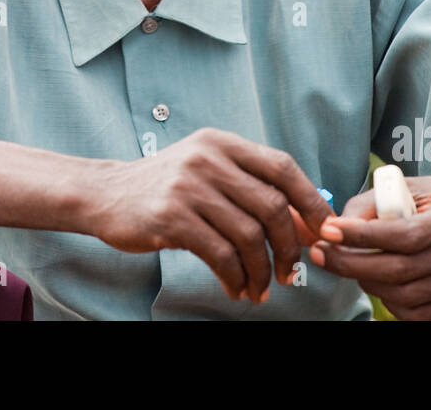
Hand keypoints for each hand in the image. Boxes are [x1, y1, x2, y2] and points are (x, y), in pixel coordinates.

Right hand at [88, 128, 332, 302]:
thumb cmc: (167, 188)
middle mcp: (207, 158)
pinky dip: (235, 277)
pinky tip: (235, 287)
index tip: (324, 231)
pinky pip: (220, 254)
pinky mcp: (171, 216)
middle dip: (289, 246)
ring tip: (260, 288)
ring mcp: (188, 185)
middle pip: (271, 206)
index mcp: (223, 143)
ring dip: (261, 269)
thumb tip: (307, 224)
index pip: (282, 167)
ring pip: (248, 235)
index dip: (309, 200)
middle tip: (290, 272)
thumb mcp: (208, 173)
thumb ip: (251, 189)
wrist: (106, 195)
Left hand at [307, 174, 430, 319]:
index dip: (361, 236)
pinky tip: (378, 281)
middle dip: (350, 263)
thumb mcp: (416, 186)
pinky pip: (417, 314)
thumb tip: (336, 225)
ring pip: (404, 296)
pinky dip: (389, 301)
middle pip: (399, 270)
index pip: (403, 234)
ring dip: (366, 282)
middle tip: (321, 252)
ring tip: (348, 264)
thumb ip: (375, 201)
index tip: (328, 231)